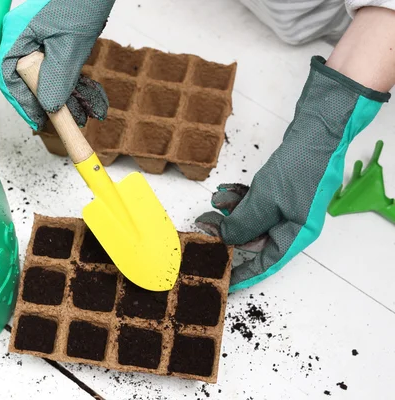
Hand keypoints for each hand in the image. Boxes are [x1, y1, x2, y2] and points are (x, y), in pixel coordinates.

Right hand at [0, 0, 114, 130]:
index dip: (21, 102)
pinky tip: (78, 93)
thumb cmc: (81, 3)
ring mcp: (36, 37)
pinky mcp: (52, 39)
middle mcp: (21, 35)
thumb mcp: (69, 46)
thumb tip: (48, 106)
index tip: (36, 120)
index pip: (7, 76)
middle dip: (40, 100)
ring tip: (73, 110)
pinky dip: (64, 81)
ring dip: (56, 92)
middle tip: (54, 119)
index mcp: (15, 34)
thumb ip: (56, 78)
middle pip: (22, 77)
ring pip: (40, 74)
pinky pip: (52, 66)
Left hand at [196, 55, 390, 292]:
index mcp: (297, 234)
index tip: (222, 281)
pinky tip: (225, 191)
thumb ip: (242, 223)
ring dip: (231, 210)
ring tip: (215, 201)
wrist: (316, 131)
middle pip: (255, 239)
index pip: (266, 263)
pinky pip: (256, 201)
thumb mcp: (264, 200)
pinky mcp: (281, 190)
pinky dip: (240, 198)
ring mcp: (288, 206)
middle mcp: (294, 223)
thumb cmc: (299, 167)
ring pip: (252, 217)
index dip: (243, 273)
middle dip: (229, 231)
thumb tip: (222, 239)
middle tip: (205, 225)